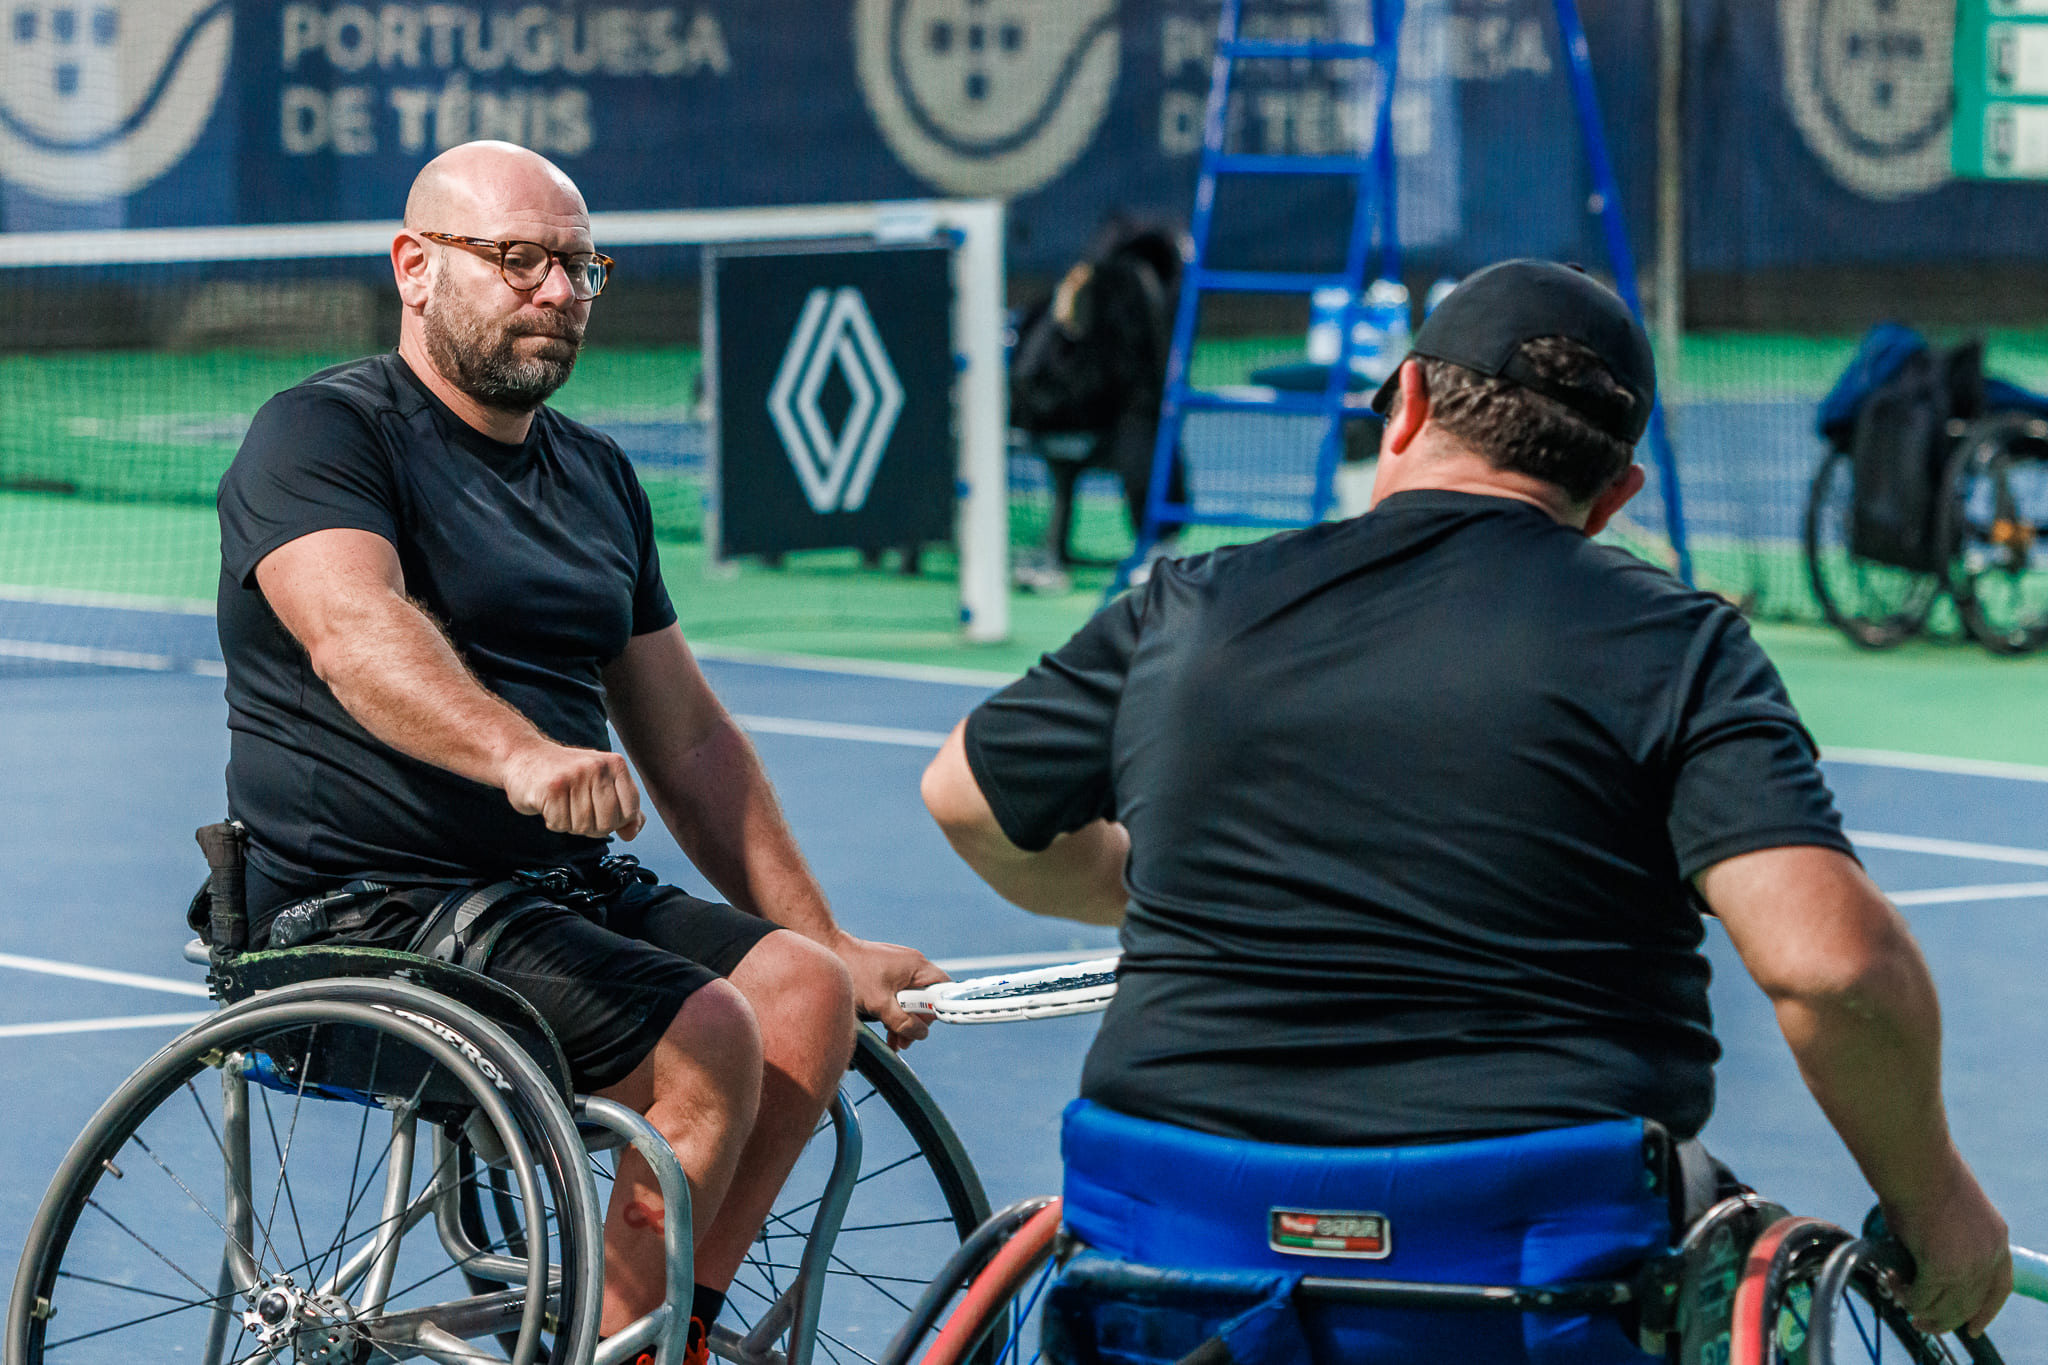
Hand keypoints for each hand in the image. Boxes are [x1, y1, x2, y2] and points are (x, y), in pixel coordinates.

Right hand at [501, 741, 645, 839]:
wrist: (522, 756)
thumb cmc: (566, 774)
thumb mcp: (600, 783)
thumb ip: (623, 806)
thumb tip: (632, 832)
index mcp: (615, 764)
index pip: (631, 811)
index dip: (616, 821)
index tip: (600, 811)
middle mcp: (598, 767)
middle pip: (608, 823)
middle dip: (592, 826)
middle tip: (576, 809)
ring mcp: (575, 776)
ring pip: (584, 827)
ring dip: (570, 824)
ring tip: (562, 804)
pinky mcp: (551, 789)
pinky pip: (561, 825)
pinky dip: (553, 822)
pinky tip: (548, 804)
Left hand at [832, 932, 948, 1050]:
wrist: (827, 952)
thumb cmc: (853, 972)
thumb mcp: (880, 1003)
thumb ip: (902, 1021)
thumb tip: (920, 1034)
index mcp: (916, 966)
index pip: (943, 987)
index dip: (938, 1008)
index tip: (925, 1026)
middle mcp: (911, 965)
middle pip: (926, 998)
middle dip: (916, 1022)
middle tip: (904, 1040)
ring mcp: (898, 970)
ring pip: (910, 1000)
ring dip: (904, 1021)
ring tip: (894, 1042)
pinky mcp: (886, 975)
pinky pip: (898, 997)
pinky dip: (894, 1013)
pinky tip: (886, 1032)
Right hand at [1885, 1155, 2011, 1335]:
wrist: (1915, 1163)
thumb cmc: (1924, 1172)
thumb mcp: (1952, 1209)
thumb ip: (1949, 1237)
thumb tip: (1924, 1256)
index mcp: (1997, 1238)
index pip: (2000, 1288)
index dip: (1986, 1311)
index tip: (1972, 1327)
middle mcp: (1989, 1257)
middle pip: (1970, 1305)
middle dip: (1943, 1319)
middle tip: (1920, 1321)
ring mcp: (1967, 1266)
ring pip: (1945, 1308)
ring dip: (1919, 1308)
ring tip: (1897, 1292)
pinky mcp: (1940, 1269)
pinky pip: (1919, 1297)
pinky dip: (1903, 1294)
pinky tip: (1890, 1279)